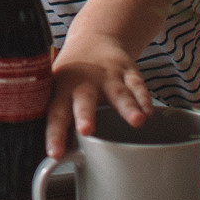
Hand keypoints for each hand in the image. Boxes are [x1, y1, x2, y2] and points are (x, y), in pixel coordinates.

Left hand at [46, 33, 151, 159]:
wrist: (94, 39)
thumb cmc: (71, 76)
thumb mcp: (57, 90)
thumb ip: (58, 121)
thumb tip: (51, 160)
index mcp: (61, 90)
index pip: (55, 114)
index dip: (54, 134)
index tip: (54, 153)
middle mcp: (84, 83)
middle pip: (84, 100)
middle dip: (85, 115)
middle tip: (86, 130)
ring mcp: (108, 77)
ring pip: (118, 93)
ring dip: (127, 107)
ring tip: (136, 121)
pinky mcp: (128, 73)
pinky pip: (138, 86)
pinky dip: (145, 99)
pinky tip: (149, 112)